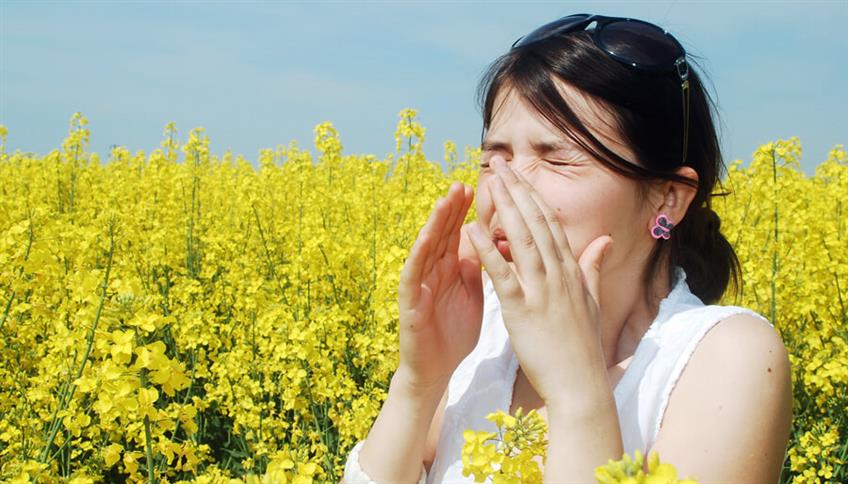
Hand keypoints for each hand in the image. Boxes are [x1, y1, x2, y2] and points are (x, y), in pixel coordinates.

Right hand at [396, 181, 484, 392]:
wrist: (437, 370)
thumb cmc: (454, 332)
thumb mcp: (472, 293)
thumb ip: (476, 267)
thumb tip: (487, 239)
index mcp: (451, 268)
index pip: (458, 232)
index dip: (468, 211)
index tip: (482, 187)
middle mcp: (433, 271)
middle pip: (442, 233)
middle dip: (452, 208)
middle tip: (462, 183)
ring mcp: (419, 284)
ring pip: (426, 247)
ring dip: (435, 223)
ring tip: (444, 201)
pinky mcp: (410, 303)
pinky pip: (413, 274)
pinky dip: (419, 255)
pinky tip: (426, 239)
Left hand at [466, 156, 613, 404]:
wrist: (580, 384)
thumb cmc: (582, 346)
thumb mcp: (590, 301)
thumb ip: (592, 267)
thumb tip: (605, 241)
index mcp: (570, 271)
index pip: (550, 223)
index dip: (533, 196)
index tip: (519, 175)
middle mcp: (558, 274)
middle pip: (535, 222)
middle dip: (517, 190)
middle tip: (500, 164)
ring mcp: (541, 290)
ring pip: (521, 239)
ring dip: (504, 208)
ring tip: (489, 182)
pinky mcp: (522, 310)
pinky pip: (502, 274)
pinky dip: (487, 250)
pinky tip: (471, 229)